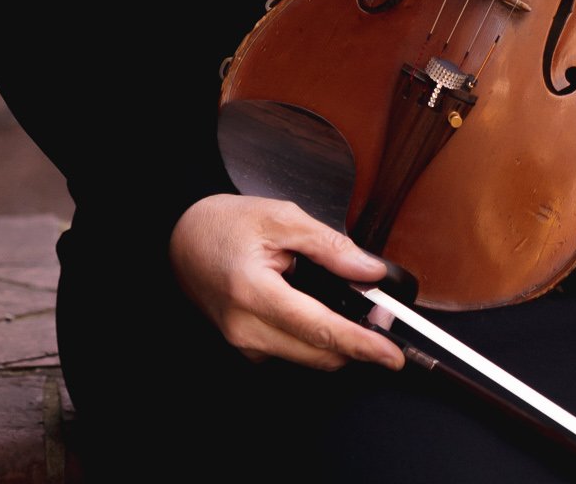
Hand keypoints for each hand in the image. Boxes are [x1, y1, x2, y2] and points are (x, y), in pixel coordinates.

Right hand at [169, 195, 405, 372]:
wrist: (183, 241)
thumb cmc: (227, 225)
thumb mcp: (283, 218)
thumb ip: (330, 246)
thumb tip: (369, 270)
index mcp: (254, 293)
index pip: (319, 329)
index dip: (361, 344)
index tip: (391, 354)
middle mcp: (246, 329)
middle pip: (318, 354)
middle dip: (357, 342)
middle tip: (383, 317)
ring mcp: (243, 343)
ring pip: (307, 358)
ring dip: (337, 341)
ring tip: (355, 309)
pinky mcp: (246, 347)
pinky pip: (291, 351)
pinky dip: (315, 338)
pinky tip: (321, 310)